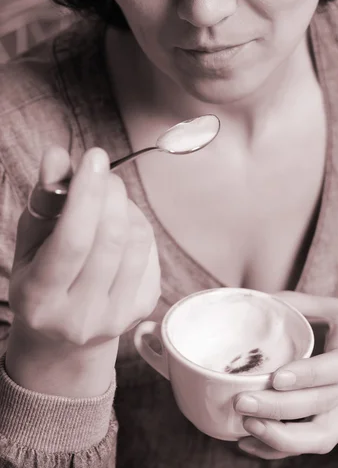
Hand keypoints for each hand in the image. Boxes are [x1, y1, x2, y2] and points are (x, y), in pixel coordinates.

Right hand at [6, 145, 160, 395]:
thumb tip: (57, 155)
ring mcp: (116, 317)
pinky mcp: (144, 309)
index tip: (95, 158)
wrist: (63, 338)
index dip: (87, 194)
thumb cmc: (42, 277)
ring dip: (127, 207)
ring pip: (137, 241)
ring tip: (109, 203)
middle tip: (102, 174)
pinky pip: (150, 252)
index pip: (73, 240)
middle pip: (111, 239)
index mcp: (41, 298)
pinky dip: (138, 227)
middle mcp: (80, 316)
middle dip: (110, 193)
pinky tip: (120, 229)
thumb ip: (44, 197)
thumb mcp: (31, 240)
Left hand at [234, 291, 337, 460]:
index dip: (309, 375)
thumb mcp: (329, 306)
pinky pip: (310, 446)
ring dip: (281, 438)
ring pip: (322, 437)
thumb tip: (256, 300)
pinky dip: (278, 449)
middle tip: (242, 402)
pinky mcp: (336, 426)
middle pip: (323, 405)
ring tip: (246, 425)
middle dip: (280, 408)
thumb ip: (295, 303)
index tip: (276, 378)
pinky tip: (248, 441)